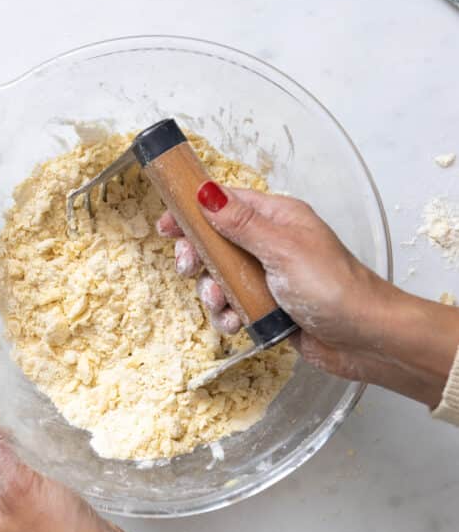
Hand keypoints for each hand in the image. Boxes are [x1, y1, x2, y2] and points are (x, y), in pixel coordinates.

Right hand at [159, 182, 458, 406]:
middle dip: (199, 259)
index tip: (167, 226)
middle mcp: (271, 244)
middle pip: (216, 243)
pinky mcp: (268, 308)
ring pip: (220, 279)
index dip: (193, 212)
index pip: (225, 203)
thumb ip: (241, 223)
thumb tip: (206, 193)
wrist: (364, 338)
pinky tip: (236, 324)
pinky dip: (228, 316)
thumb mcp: (282, 249)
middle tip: (192, 270)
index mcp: (278, 219)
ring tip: (224, 305)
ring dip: (213, 294)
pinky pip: (233, 307)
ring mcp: (269, 277)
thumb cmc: (334, 287)